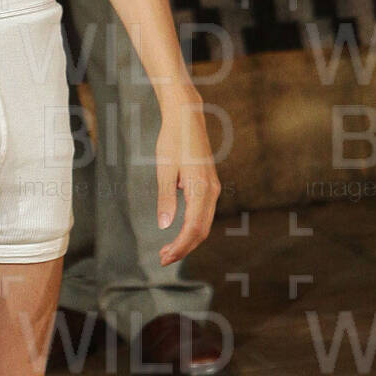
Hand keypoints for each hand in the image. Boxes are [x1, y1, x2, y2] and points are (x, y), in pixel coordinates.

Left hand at [154, 82, 219, 265]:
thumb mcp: (164, 169)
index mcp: (201, 189)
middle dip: (183, 248)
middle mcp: (212, 191)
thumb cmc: (173, 140)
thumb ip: (166, 198)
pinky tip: (179, 230)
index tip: (164, 258)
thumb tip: (165, 226)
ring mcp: (213, 187)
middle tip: (163, 259)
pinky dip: (193, 227)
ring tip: (168, 249)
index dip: (180, 247)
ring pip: (204, 223)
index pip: (193, 229)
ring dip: (188, 240)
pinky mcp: (209, 184)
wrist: (187, 116)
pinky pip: (204, 213)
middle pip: (202, 231)